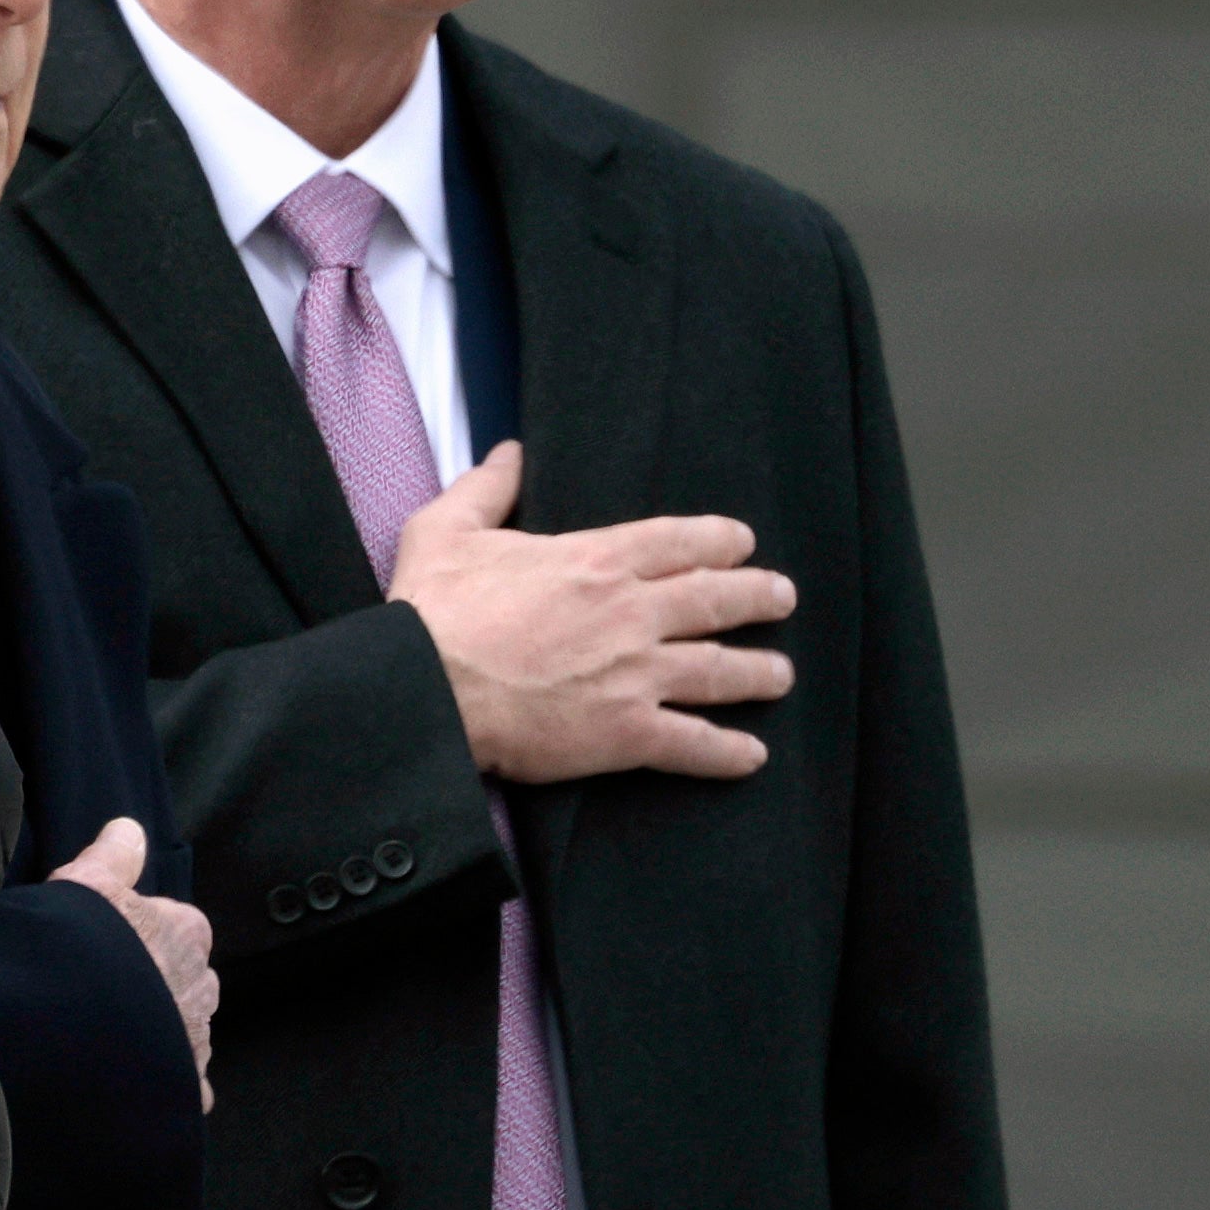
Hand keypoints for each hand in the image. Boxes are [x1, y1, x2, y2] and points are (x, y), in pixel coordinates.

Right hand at [53, 817, 215, 1109]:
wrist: (70, 1022)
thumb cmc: (78, 945)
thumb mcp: (86, 883)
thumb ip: (113, 855)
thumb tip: (129, 829)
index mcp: (186, 932)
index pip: (176, 929)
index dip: (139, 939)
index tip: (107, 949)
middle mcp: (202, 984)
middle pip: (184, 982)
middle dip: (156, 989)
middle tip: (105, 995)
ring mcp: (195, 1037)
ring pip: (185, 1032)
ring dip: (159, 1037)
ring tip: (111, 1041)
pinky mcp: (184, 1083)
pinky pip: (185, 1084)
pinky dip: (167, 1085)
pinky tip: (137, 1084)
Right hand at [387, 443, 795, 783]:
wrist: (426, 690)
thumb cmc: (433, 611)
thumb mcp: (446, 529)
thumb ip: (486, 488)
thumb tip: (510, 453)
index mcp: (594, 560)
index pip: (678, 541)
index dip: (719, 540)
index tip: (743, 544)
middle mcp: (631, 612)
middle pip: (716, 599)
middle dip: (758, 596)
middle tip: (782, 597)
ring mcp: (637, 673)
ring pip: (720, 670)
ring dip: (758, 672)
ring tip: (780, 675)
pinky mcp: (627, 732)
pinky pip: (694, 743)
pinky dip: (727, 752)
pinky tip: (751, 756)